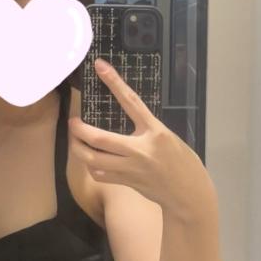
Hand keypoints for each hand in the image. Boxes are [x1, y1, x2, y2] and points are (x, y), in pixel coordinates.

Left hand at [67, 59, 216, 220]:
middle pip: (100, 139)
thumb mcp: (167, 138)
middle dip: (80, 130)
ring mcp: (132, 169)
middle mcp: (141, 150)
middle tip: (72, 122)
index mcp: (155, 132)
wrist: (188, 193)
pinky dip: (91, 167)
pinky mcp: (127, 183)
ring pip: (94, 160)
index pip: (131, 101)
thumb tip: (127, 117)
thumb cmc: (182, 162)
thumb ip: (147, 129)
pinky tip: (91, 162)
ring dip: (79, 150)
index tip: (100, 66)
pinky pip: (100, 175)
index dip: (114, 82)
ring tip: (75, 142)